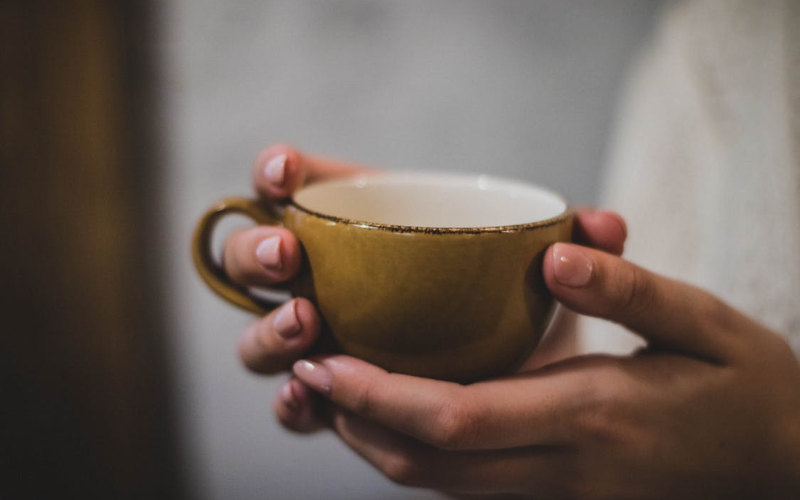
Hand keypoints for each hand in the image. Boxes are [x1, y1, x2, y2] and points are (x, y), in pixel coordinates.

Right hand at [227, 145, 627, 431]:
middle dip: (258, 251)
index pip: (299, 183)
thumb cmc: (512, 297)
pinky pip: (296, 401)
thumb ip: (576, 243)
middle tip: (291, 254)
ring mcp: (320, 338)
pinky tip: (307, 399)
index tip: (287, 172)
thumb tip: (604, 226)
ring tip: (306, 325)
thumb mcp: (541, 266)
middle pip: (256, 256)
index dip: (278, 173)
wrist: (515, 363)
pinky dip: (292, 402)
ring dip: (269, 329)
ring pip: (261, 334)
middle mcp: (325, 277)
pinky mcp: (333, 395)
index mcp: (360, 221)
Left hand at [287, 244, 799, 497]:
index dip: (378, 397)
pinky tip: (398, 423)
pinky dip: (421, 461)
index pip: (457, 418)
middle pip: (430, 465)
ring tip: (333, 396)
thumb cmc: (750, 387)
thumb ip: (628, 290)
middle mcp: (566, 470)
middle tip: (307, 375)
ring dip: (378, 447)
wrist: (789, 465)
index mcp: (593, 416)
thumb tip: (553, 253)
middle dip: (356, 424)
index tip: (323, 363)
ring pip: (442, 489)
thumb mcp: (706, 324)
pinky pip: (471, 492)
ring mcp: (563, 499)